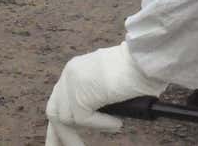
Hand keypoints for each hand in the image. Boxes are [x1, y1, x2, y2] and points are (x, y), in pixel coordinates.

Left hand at [45, 44, 164, 145]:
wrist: (144, 58)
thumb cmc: (137, 70)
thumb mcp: (108, 85)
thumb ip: (95, 98)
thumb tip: (94, 120)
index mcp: (75, 70)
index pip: (58, 100)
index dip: (59, 121)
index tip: (60, 138)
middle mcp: (69, 73)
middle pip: (54, 110)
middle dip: (60, 133)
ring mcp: (73, 82)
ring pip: (67, 119)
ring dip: (86, 131)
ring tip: (110, 128)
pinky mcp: (81, 93)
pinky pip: (83, 119)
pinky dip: (101, 125)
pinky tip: (116, 123)